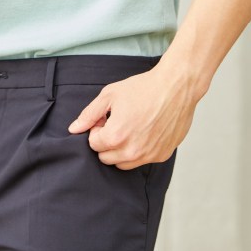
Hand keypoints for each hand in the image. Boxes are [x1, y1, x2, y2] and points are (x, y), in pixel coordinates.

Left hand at [68, 54, 197, 169]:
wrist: (177, 86)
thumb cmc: (144, 88)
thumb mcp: (110, 95)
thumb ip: (89, 114)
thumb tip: (74, 129)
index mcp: (116, 136)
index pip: (94, 144)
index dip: (97, 130)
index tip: (106, 118)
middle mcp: (131, 151)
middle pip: (106, 158)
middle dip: (107, 143)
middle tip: (117, 124)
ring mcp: (148, 156)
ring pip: (123, 164)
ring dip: (121, 150)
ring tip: (130, 128)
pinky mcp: (161, 155)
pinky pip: (142, 161)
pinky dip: (139, 151)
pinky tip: (145, 131)